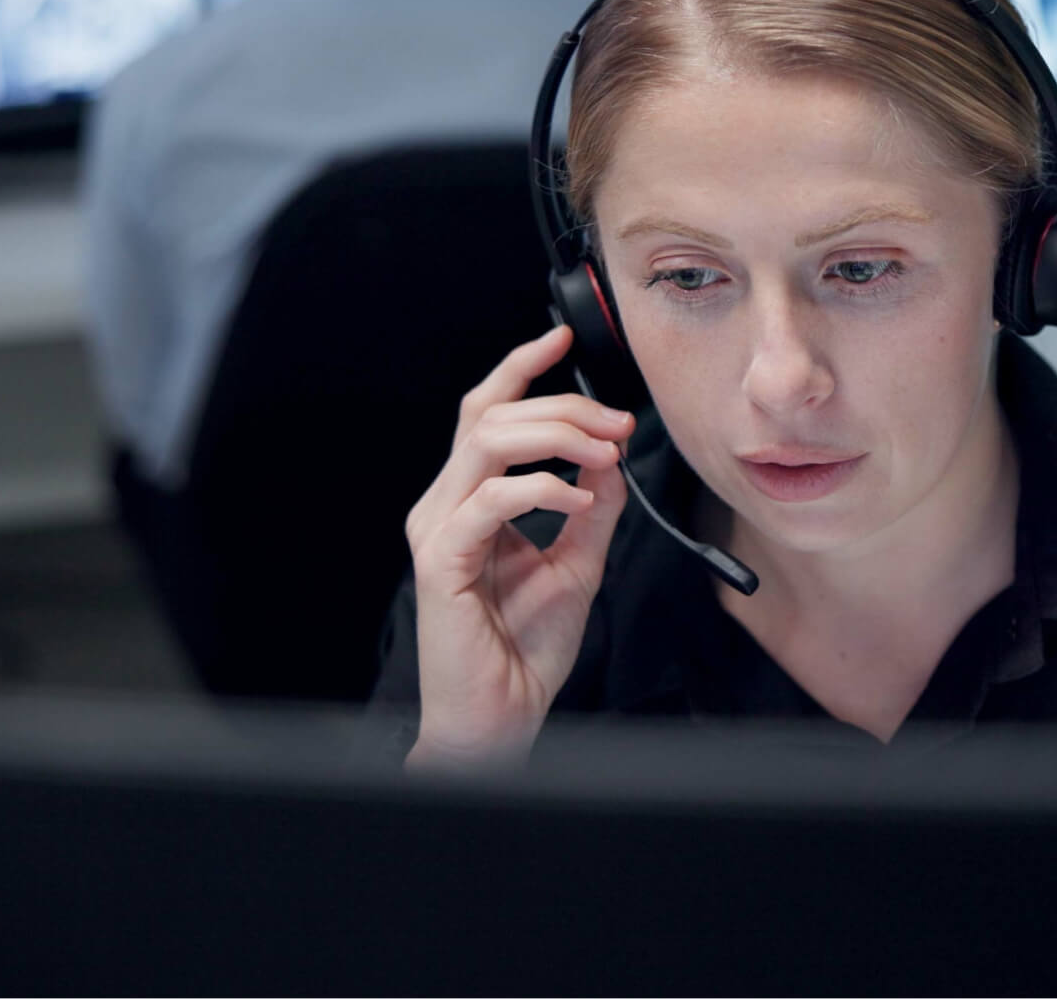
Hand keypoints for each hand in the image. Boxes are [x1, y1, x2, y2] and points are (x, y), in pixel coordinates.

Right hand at [402, 325, 632, 767]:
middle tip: (618, 420)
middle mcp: (445, 507)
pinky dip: (541, 489)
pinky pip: (489, 502)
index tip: (563, 339)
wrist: (499, 718)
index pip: (486, 413)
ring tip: (603, 450)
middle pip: (491, 416)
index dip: (519, 368)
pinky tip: (579, 500)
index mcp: (469, 501)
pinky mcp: (442, 563)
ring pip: (485, 442)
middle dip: (562, 404)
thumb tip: (611, 456)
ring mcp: (439, 532)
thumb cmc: (524, 650)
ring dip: (554, 434)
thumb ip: (592, 508)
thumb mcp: (578, 563)